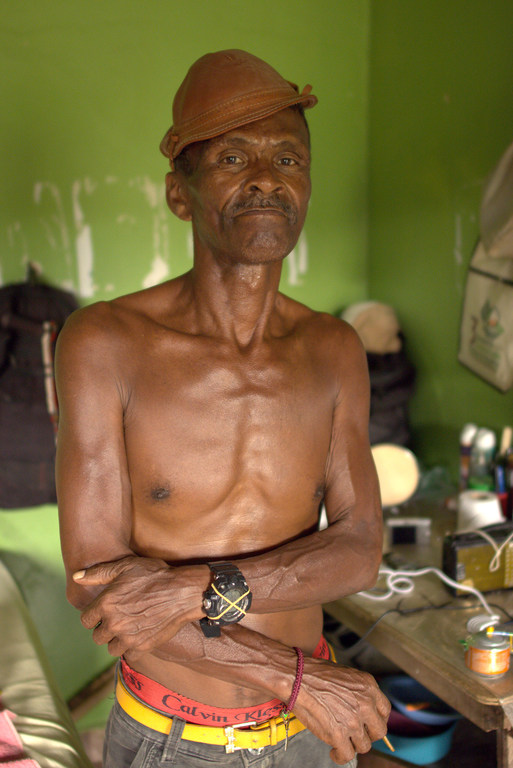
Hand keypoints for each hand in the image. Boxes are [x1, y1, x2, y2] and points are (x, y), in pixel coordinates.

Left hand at [74, 556, 207, 657]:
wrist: (182, 592)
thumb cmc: (154, 576)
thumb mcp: (126, 566)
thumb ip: (98, 573)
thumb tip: (76, 577)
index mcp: (106, 604)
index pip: (85, 620)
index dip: (93, 615)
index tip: (103, 611)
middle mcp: (113, 623)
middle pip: (97, 636)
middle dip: (104, 628)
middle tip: (117, 618)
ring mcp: (128, 637)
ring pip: (111, 648)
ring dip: (117, 639)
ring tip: (127, 627)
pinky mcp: (142, 646)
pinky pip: (129, 653)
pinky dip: (132, 646)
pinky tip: (140, 633)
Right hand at [292, 658, 389, 764]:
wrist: (296, 677)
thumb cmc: (315, 673)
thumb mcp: (346, 675)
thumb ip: (359, 692)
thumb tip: (362, 708)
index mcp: (368, 686)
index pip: (385, 710)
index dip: (376, 719)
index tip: (368, 722)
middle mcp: (366, 704)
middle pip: (379, 731)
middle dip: (368, 734)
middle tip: (356, 733)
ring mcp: (353, 721)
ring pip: (364, 745)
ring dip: (353, 744)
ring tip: (341, 740)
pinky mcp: (338, 735)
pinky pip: (347, 755)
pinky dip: (340, 756)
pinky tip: (334, 751)